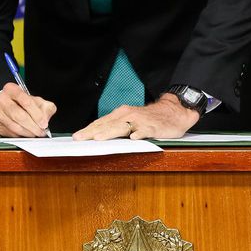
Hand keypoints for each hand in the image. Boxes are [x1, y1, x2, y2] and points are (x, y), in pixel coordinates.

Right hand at [0, 82, 56, 136]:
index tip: (44, 123)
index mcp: (11, 89)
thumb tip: (45, 118)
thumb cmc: (20, 102)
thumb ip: (44, 106)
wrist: (3, 105)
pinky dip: (20, 136)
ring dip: (27, 133)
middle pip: (19, 115)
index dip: (37, 114)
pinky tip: (26, 135)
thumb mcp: (34, 100)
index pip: (25, 101)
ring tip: (36, 134)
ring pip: (14, 126)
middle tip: (41, 132)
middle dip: (33, 126)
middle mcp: (0, 99)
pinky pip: (9, 133)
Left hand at [72, 94, 198, 140]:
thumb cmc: (149, 118)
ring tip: (98, 139)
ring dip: (109, 132)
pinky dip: (139, 134)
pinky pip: (145, 131)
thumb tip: (97, 137)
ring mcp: (140, 121)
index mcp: (121, 114)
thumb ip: (116, 127)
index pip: (100, 123)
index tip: (75, 137)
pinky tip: (133, 139)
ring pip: (122, 127)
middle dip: (92, 132)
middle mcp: (128, 116)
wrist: (174, 111)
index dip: (88, 130)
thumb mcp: (130, 120)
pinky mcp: (154, 128)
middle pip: (107, 125)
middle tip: (79, 139)